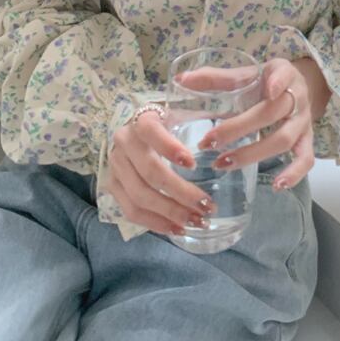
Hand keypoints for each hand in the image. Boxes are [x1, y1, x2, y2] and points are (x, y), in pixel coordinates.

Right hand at [104, 109, 216, 235]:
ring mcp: (115, 166)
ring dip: (170, 213)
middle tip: (207, 206)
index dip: (170, 148)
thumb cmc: (169, 121)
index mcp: (141, 119)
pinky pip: (131, 211)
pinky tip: (178, 228)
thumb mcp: (184, 112)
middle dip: (180, 193)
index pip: (151, 131)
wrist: (137, 129)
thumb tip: (227, 127)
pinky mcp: (113, 186)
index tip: (193, 164)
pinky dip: (156, 223)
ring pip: (139, 196)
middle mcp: (123, 142)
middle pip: (150, 172)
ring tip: (197, 221)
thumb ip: (205, 115)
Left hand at [196, 57, 313, 191]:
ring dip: (253, 153)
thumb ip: (215, 78)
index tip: (269, 89)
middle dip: (238, 128)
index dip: (278, 82)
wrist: (296, 89)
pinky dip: (294, 173)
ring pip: (284, 139)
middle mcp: (297, 97)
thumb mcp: (246, 73)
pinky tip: (276, 185)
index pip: (283, 74)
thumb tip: (181, 80)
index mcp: (283, 72)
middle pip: (272, 113)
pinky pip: (306, 159)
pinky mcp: (307, 140)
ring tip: (222, 164)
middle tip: (208, 142)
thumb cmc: (265, 82)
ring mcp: (303, 121)